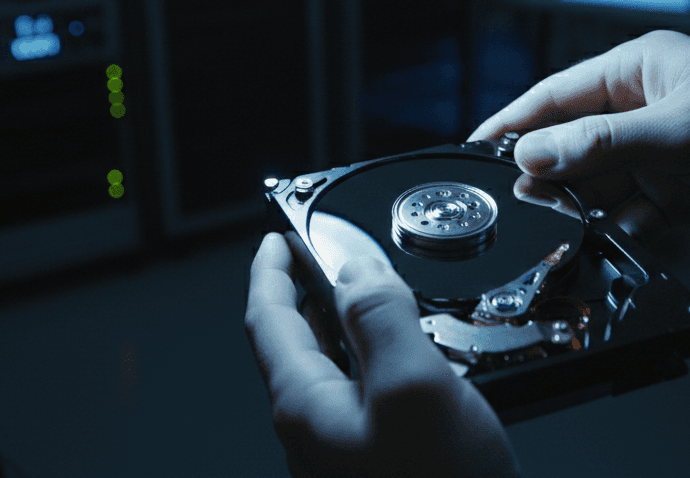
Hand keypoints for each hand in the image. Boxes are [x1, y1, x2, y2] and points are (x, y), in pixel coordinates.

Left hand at [245, 233, 520, 477]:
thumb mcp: (414, 388)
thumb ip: (379, 316)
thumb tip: (354, 264)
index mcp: (306, 406)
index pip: (268, 318)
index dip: (272, 267)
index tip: (276, 235)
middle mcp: (316, 434)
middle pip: (298, 344)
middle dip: (312, 290)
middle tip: (332, 253)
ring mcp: (346, 457)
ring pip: (337, 373)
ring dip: (352, 326)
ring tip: (382, 295)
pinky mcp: (382, 471)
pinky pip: (369, 404)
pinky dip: (384, 365)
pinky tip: (421, 364)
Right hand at [469, 30, 689, 241]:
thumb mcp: (686, 131)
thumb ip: (604, 144)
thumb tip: (532, 156)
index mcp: (639, 70)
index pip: (555, 95)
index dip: (512, 124)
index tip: (472, 151)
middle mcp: (643, 109)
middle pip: (570, 144)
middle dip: (548, 175)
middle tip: (519, 205)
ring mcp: (660, 154)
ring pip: (596, 184)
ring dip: (585, 207)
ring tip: (573, 226)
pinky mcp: (679, 195)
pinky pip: (630, 214)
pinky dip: (623, 229)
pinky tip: (627, 236)